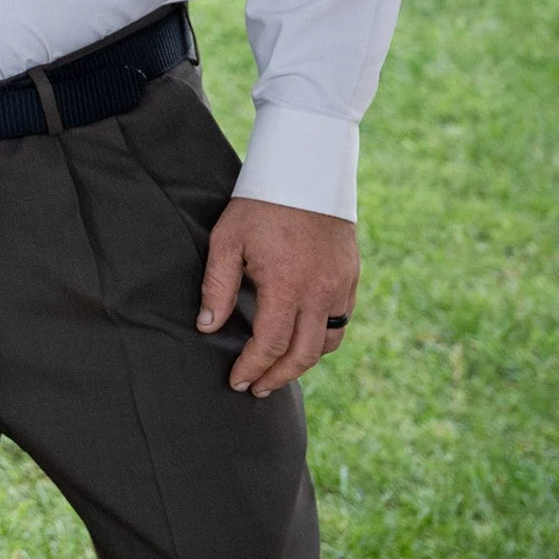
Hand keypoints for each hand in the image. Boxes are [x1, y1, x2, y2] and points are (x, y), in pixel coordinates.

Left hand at [199, 196, 359, 395]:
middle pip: (303, 354)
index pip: (269, 345)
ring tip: (280, 370)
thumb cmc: (260, 203)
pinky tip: (304, 339)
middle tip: (257, 389)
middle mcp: (319, 292)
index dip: (252, 368)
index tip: (238, 382)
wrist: (306, 169)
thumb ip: (217, 287)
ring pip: (328, 342)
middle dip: (278, 377)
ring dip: (304, 362)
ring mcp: (340, 285)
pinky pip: (342, 319)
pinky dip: (324, 337)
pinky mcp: (351, 276)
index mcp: (286, 286)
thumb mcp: (228, 240)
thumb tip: (207, 326)